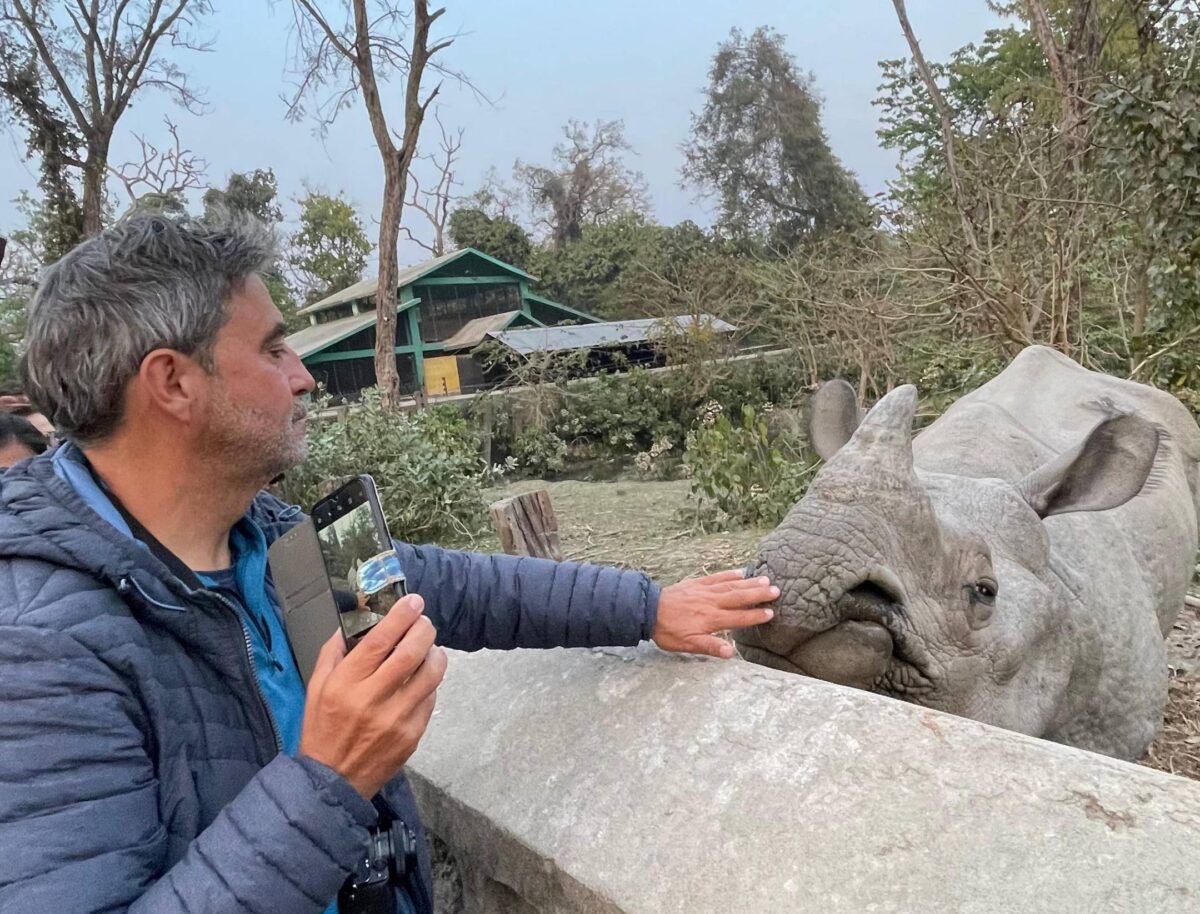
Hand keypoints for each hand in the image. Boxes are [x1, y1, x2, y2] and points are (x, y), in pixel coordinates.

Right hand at [299, 595, 446, 797]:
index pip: (380, 641)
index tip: (412, 601)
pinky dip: (430, 682)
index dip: (400, 616)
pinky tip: (422, 678)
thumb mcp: (316, 687)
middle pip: (411, 653)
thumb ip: (333, 652)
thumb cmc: (322, 728)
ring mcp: (396, 719)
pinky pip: (430, 698)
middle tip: (425, 621)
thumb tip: (353, 622)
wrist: (332, 779)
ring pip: (431, 674)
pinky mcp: (412, 734)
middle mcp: (373, 699)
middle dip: (424, 629)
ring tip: (429, 647)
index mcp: (346, 684)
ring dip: (435, 653)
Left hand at [652, 570, 777, 658]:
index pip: (739, 618)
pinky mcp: (696, 583)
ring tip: (765, 579)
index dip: (755, 616)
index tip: (771, 613)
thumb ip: (710, 647)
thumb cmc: (668, 631)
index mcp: (711, 619)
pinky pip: (716, 577)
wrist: (647, 611)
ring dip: (749, 582)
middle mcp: (711, 602)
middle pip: (739, 597)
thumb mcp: (687, 644)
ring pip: (731, 585)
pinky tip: (740, 572)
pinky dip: (730, 574)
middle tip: (776, 591)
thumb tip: (731, 653)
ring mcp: (704, 591)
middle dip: (758, 595)